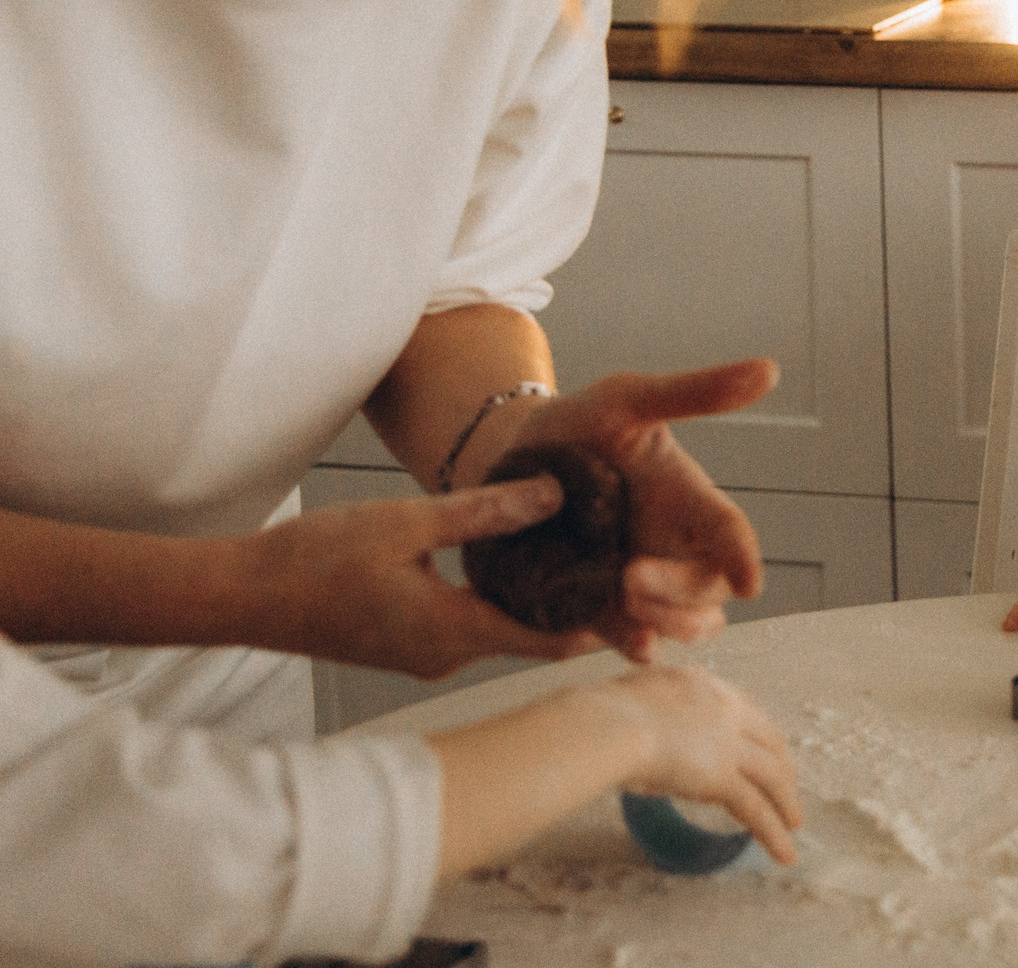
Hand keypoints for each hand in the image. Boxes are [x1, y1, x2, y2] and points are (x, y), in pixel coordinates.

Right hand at [242, 479, 602, 677]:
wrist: (243, 596)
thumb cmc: (314, 560)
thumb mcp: (407, 524)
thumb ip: (484, 513)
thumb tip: (554, 494)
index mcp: (452, 632)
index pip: (550, 640)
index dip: (600, 622)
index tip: (643, 600)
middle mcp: (446, 655)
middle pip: (532, 636)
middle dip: (578, 607)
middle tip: (628, 572)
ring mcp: (425, 654)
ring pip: (502, 630)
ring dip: (539, 602)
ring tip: (589, 561)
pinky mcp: (408, 644)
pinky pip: (471, 626)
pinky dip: (501, 602)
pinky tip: (520, 566)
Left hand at [485, 361, 773, 661]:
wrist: (506, 464)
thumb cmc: (578, 425)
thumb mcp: (627, 400)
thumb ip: (694, 393)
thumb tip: (770, 370)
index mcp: (687, 501)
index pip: (728, 532)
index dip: (743, 556)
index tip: (748, 581)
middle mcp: (673, 548)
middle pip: (710, 590)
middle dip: (682, 593)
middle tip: (630, 577)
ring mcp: (640, 584)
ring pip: (684, 624)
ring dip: (666, 622)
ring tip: (621, 599)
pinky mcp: (601, 611)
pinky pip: (629, 640)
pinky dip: (635, 646)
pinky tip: (629, 643)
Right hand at [599, 665, 802, 864]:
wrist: (608, 725)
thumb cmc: (602, 715)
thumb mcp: (635, 697)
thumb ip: (651, 712)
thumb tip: (643, 730)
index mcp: (704, 686)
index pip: (747, 709)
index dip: (762, 734)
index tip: (769, 750)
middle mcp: (725, 710)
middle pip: (769, 742)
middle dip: (783, 768)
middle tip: (787, 790)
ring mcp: (727, 743)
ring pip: (771, 777)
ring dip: (786, 803)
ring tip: (793, 825)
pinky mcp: (722, 777)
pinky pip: (756, 810)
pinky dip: (773, 834)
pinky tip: (784, 852)